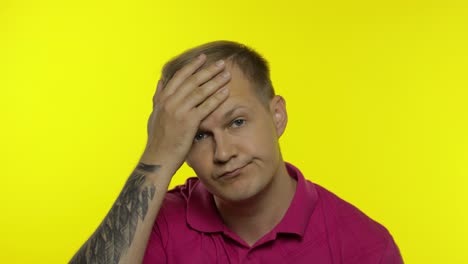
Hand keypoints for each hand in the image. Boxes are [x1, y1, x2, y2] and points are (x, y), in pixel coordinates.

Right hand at [141, 54, 230, 170]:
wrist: (157, 158)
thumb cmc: (157, 140)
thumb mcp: (154, 115)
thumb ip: (158, 98)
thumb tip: (160, 82)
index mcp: (162, 99)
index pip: (179, 77)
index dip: (192, 66)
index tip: (203, 58)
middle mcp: (170, 102)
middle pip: (192, 81)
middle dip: (208, 70)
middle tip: (221, 63)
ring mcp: (179, 111)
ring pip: (200, 91)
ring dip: (215, 81)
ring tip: (227, 74)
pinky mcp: (188, 121)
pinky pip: (206, 106)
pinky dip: (216, 98)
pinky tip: (226, 92)